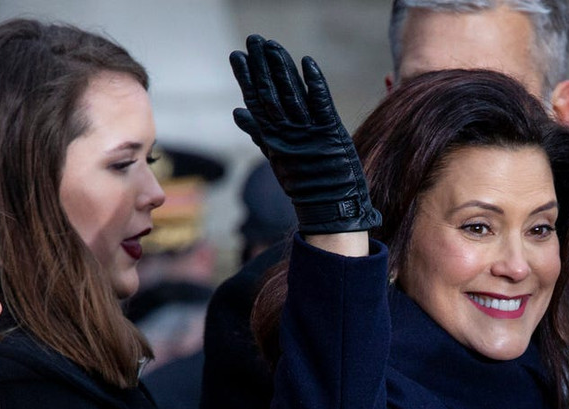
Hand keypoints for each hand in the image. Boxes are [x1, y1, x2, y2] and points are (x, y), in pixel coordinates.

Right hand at [229, 34, 379, 235]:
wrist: (330, 209)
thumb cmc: (307, 183)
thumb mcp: (278, 158)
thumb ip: (259, 134)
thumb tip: (237, 113)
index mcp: (274, 139)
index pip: (256, 102)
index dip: (247, 78)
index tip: (238, 57)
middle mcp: (288, 134)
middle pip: (271, 94)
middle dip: (261, 65)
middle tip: (253, 39)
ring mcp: (309, 133)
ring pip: (291, 94)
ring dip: (281, 68)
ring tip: (272, 45)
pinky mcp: (331, 133)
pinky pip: (321, 103)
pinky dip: (314, 83)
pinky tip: (307, 62)